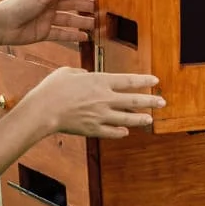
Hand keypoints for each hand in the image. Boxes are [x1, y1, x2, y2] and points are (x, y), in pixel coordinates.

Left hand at [0, 0, 93, 47]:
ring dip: (82, 22)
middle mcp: (48, 5)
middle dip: (86, 8)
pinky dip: (73, 36)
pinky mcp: (44, 33)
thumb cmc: (16, 7)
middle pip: (72, 6)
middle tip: (101, 11)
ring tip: (95, 25)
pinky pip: (62, 34)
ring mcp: (46, 19)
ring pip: (69, 20)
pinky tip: (84, 38)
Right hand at [18, 68, 162, 138]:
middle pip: (134, 100)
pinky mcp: (93, 129)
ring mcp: (100, 115)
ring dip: (141, 119)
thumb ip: (81, 73)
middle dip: (150, 101)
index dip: (144, 80)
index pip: (128, 80)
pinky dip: (120, 132)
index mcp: (100, 82)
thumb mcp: (67, 72)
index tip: (156, 80)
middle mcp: (105, 99)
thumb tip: (87, 74)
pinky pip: (111, 132)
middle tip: (162, 102)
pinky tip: (126, 132)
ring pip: (127, 118)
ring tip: (150, 119)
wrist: (42, 111)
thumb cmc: (52, 89)